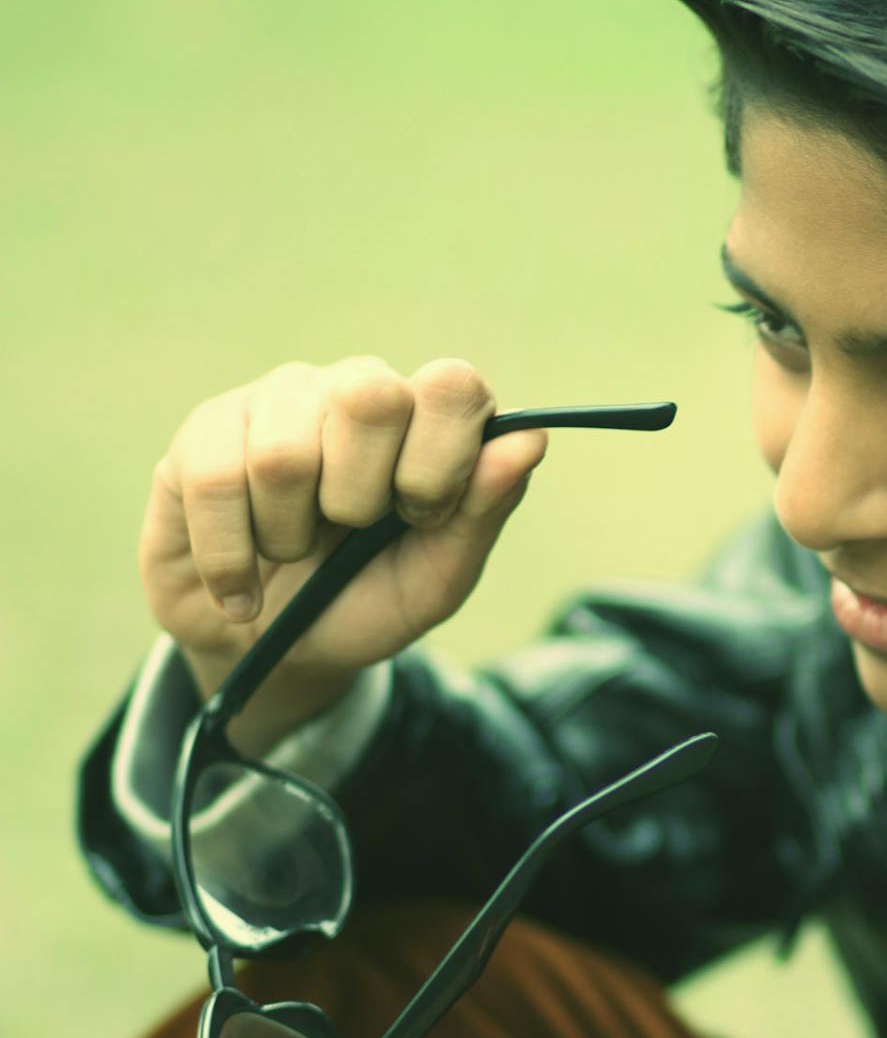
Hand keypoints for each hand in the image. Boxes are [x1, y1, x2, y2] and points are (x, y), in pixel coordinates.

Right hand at [140, 356, 548, 750]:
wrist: (272, 652)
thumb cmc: (367, 600)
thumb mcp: (438, 577)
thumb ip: (485, 510)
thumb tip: (531, 439)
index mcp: (426, 416)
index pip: (452, 385)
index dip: (440, 461)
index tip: (422, 516)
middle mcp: (355, 388)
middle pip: (369, 397)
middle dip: (360, 495)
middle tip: (352, 530)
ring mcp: (276, 401)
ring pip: (284, 453)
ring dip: (291, 534)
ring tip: (295, 550)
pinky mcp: (204, 432)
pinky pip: (213, 481)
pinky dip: (231, 558)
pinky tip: (242, 585)